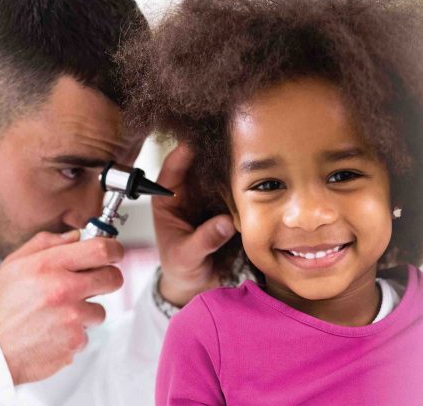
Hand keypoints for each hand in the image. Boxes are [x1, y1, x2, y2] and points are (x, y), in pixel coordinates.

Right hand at [0, 231, 124, 384]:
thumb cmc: (4, 307)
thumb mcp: (14, 265)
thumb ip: (45, 243)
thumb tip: (74, 236)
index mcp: (48, 266)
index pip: (100, 249)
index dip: (114, 249)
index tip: (114, 252)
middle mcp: (63, 289)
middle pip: (112, 277)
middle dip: (107, 279)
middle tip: (94, 283)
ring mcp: (72, 316)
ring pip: (100, 309)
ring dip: (86, 311)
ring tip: (60, 314)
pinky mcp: (75, 340)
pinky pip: (87, 332)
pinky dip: (75, 333)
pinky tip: (54, 331)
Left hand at [152, 145, 235, 306]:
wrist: (194, 283)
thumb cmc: (181, 268)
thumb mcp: (188, 257)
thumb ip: (205, 240)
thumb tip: (226, 223)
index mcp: (166, 200)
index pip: (171, 168)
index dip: (183, 153)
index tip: (198, 141)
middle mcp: (186, 192)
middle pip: (197, 163)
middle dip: (211, 151)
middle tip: (229, 138)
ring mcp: (206, 196)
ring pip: (217, 171)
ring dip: (229, 163)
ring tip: (246, 151)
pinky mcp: (224, 202)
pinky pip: (233, 186)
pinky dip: (242, 180)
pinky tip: (255, 172)